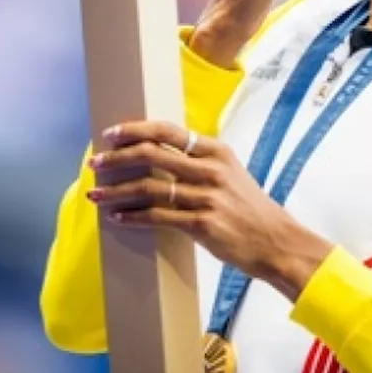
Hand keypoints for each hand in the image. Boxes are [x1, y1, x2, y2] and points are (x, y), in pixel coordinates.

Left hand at [86, 120, 334, 300]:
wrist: (276, 242)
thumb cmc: (250, 209)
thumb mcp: (230, 174)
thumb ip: (200, 162)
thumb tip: (158, 153)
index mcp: (216, 151)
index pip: (167, 131)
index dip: (134, 129)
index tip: (110, 134)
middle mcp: (210, 170)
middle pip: (151, 154)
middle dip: (116, 158)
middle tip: (95, 163)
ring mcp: (206, 197)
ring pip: (148, 188)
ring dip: (116, 190)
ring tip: (96, 194)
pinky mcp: (202, 224)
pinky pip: (157, 217)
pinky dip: (133, 216)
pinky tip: (117, 217)